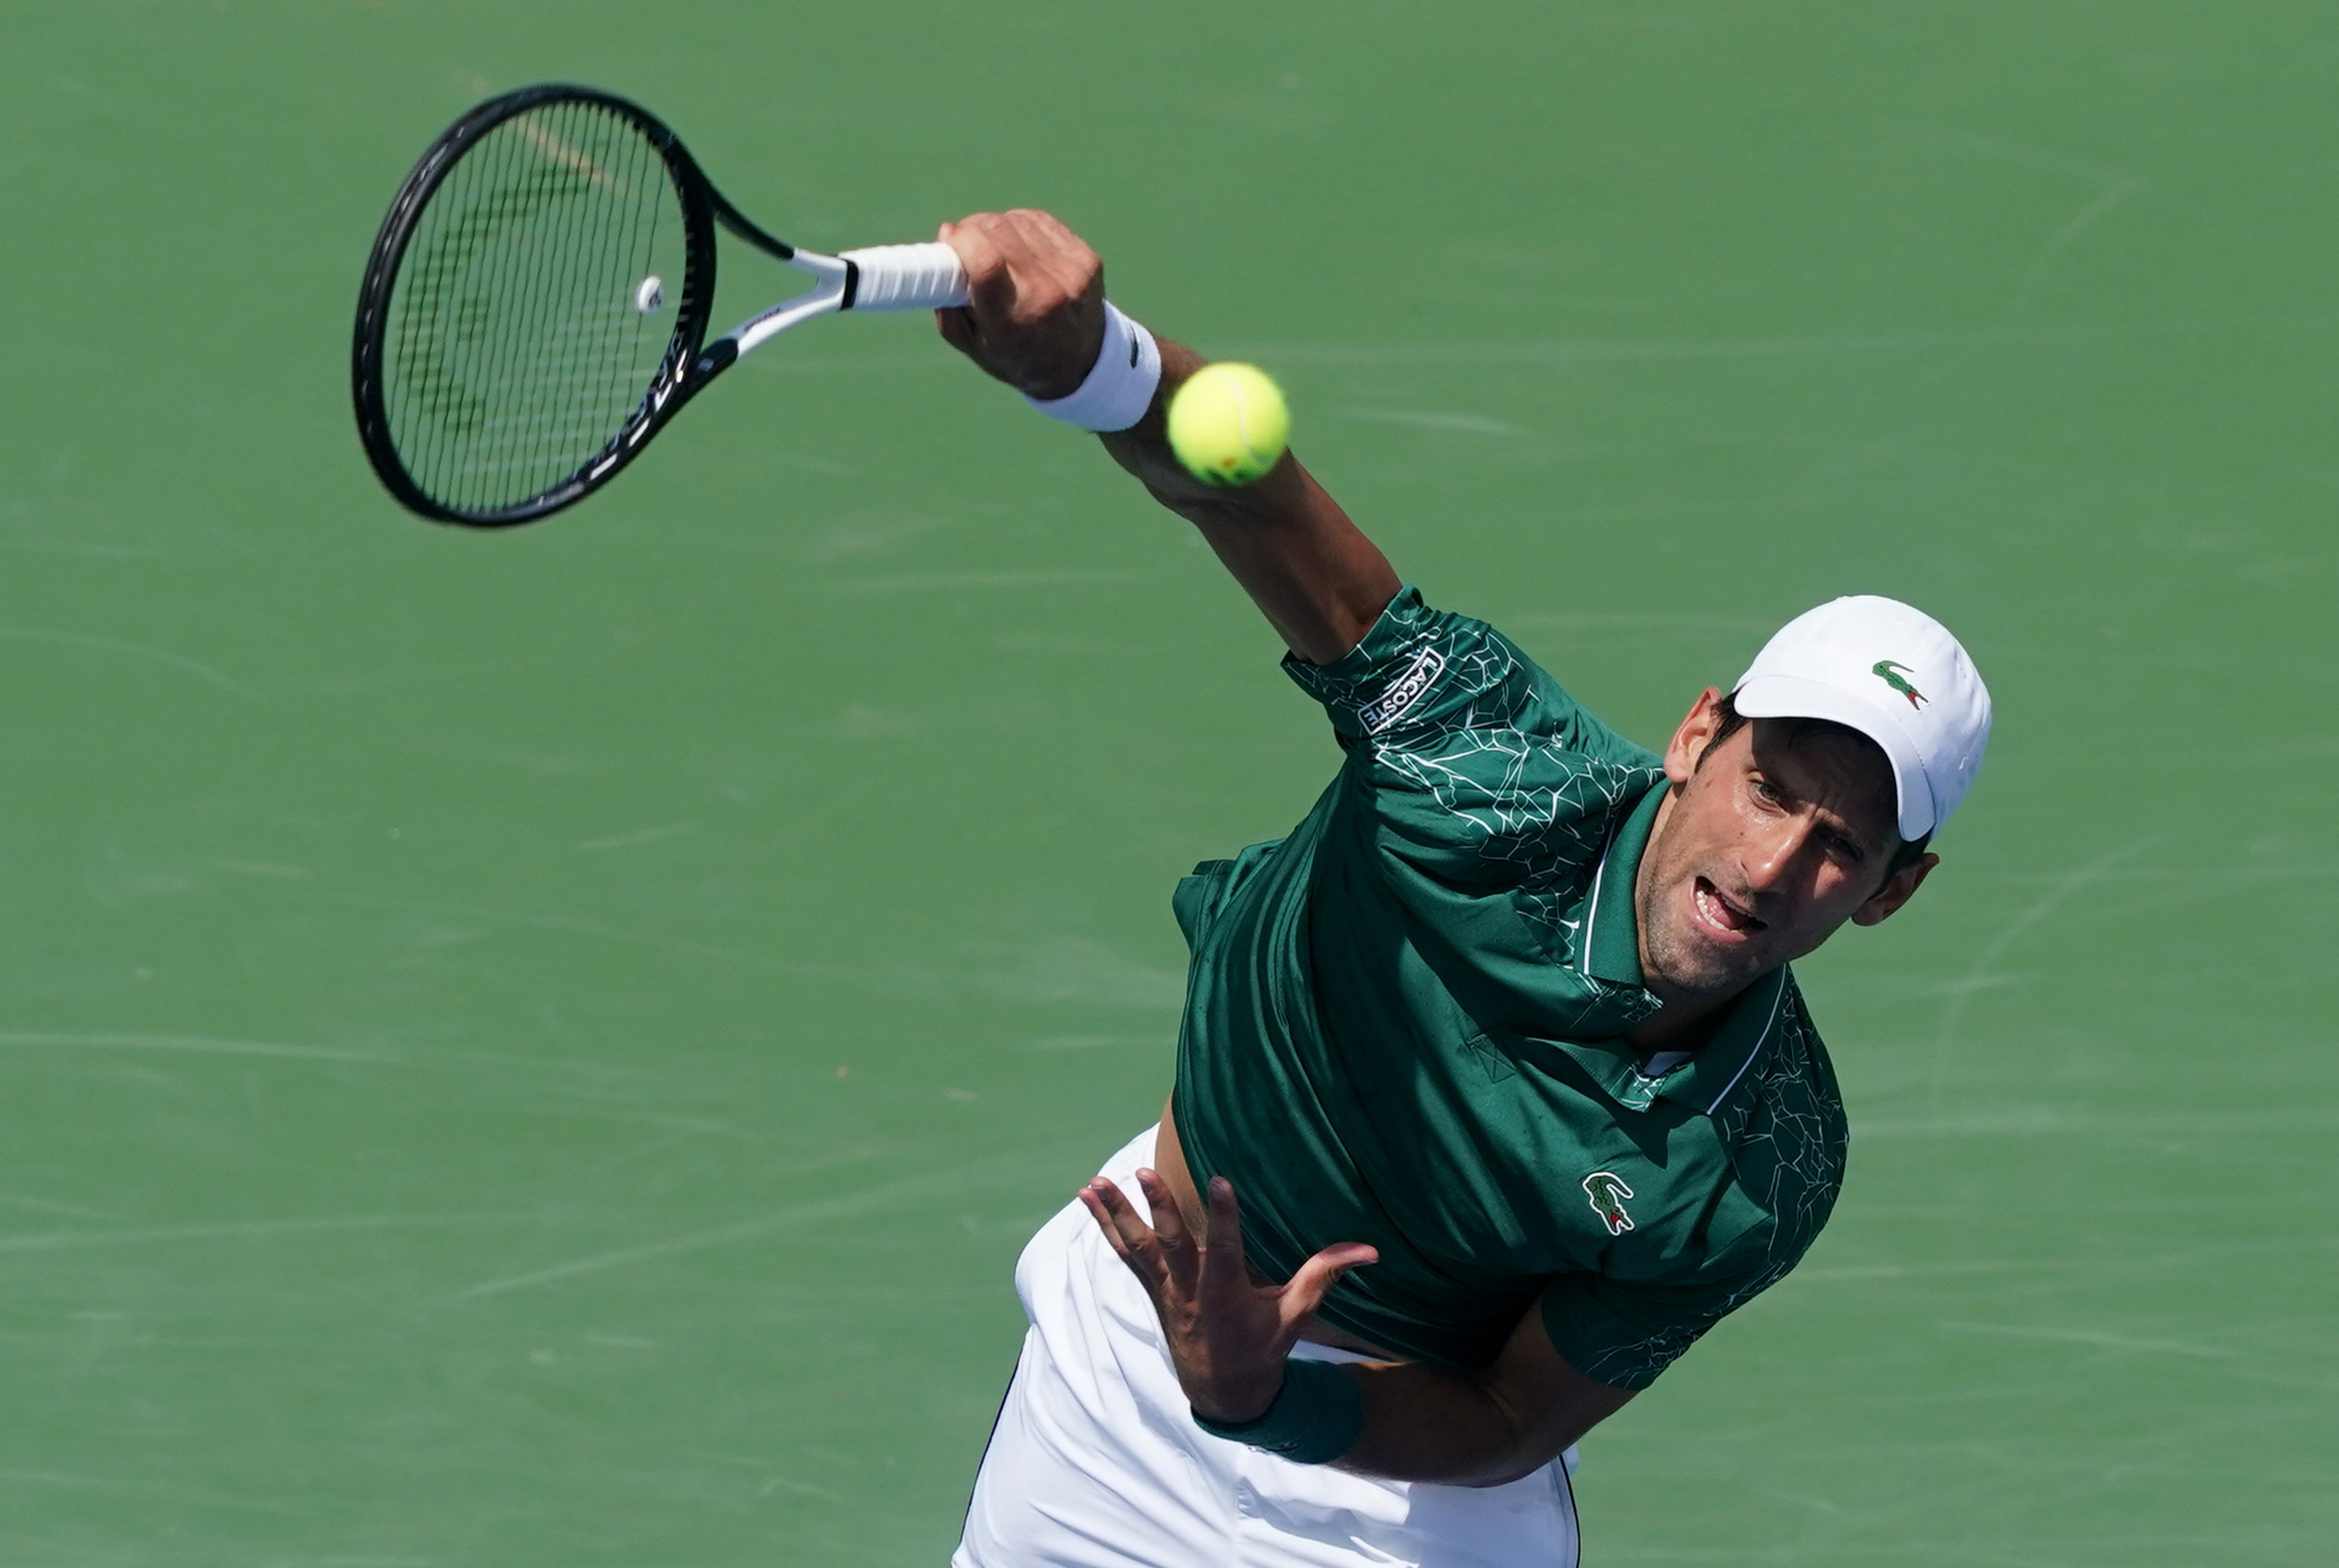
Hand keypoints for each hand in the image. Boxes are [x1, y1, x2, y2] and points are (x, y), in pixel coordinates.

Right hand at [934, 210, 1107, 400]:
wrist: (1081, 367)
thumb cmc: (1014, 356)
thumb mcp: (971, 344)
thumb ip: (947, 296)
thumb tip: (946, 232)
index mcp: (1013, 323)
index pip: (985, 262)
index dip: (962, 241)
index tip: (951, 245)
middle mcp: (1046, 296)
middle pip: (997, 230)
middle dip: (972, 229)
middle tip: (966, 243)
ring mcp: (1072, 275)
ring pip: (1017, 220)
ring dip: (997, 227)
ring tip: (996, 250)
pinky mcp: (1087, 259)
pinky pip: (1041, 221)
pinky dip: (1022, 226)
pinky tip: (1019, 246)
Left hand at [1080, 1168, 1377, 1423]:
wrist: (1221, 1391)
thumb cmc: (1263, 1348)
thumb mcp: (1296, 1316)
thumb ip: (1325, 1275)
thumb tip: (1370, 1249)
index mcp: (1228, 1297)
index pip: (1226, 1251)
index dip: (1223, 1217)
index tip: (1219, 1180)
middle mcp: (1190, 1292)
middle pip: (1172, 1246)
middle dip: (1158, 1210)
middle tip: (1144, 1174)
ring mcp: (1165, 1290)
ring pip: (1137, 1248)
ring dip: (1116, 1215)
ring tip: (1097, 1183)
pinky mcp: (1151, 1288)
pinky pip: (1124, 1253)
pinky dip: (1106, 1225)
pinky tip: (1088, 1196)